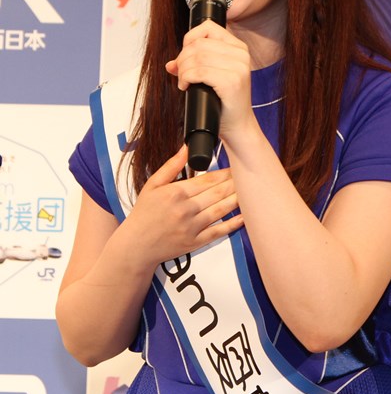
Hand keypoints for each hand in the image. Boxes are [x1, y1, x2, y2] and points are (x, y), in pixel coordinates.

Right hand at [124, 145, 242, 265]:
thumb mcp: (152, 185)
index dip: (224, 173)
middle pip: (217, 193)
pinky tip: (244, 217)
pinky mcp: (195, 243)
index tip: (235, 167)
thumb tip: (186, 147)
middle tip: (248, 176)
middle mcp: (186, 209)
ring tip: (251, 192)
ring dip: (237, 200)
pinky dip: (232, 224)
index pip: (207, 180)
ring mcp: (192, 227)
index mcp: (176, 193)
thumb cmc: (144, 214)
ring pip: (221, 210)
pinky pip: (218, 232)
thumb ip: (171, 166)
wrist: (136, 246)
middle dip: (235, 183)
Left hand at [165, 19, 253, 139]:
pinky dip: (186, 78)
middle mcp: (241, 54)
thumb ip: (195, 64)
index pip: (207, 28)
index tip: (184, 57)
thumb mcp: (212, 76)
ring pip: (197, 57)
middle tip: (180, 74)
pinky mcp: (231, 82)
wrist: (238, 125)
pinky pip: (199, 71)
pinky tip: (186, 87)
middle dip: (182, 59)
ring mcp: (238, 68)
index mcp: (239, 48)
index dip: (189, 40)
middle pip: (198, 44)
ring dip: (183, 70)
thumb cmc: (224, 102)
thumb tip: (170, 64)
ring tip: (184, 82)